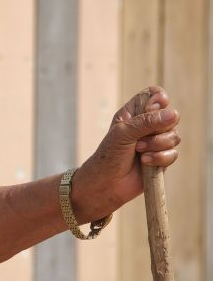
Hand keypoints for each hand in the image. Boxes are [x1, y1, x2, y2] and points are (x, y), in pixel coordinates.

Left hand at [73, 86, 180, 221]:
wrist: (105, 184)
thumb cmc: (108, 156)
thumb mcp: (123, 133)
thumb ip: (147, 121)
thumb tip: (174, 114)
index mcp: (133, 113)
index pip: (155, 95)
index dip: (159, 99)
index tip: (154, 108)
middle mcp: (146, 126)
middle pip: (170, 116)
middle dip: (158, 129)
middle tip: (138, 140)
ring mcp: (155, 142)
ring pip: (174, 136)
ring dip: (158, 145)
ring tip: (140, 152)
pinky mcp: (161, 159)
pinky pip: (173, 153)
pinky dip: (161, 158)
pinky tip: (145, 163)